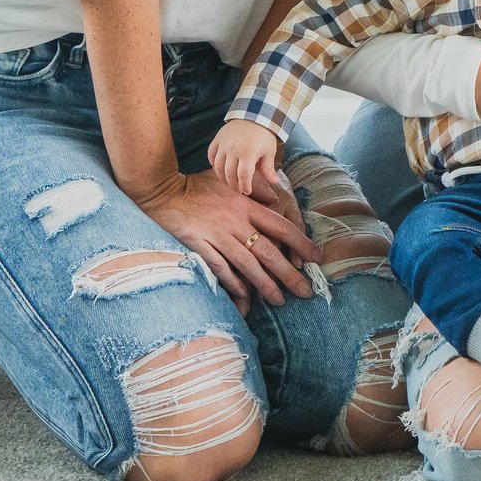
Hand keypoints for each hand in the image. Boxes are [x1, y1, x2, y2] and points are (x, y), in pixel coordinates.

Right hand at [129, 167, 318, 311]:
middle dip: (289, 273)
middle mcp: (235, 221)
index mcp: (246, 205)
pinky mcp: (199, 245)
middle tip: (304, 292)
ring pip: (247, 264)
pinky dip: (233, 283)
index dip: (300, 243)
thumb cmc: (198, 185)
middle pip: (268, 251)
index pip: (280, 226)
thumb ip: (254, 188)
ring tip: (279, 300)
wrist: (164, 191)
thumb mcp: (229, 180)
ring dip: (265, 284)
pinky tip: (245, 298)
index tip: (316, 258)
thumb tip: (277, 198)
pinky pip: (220, 268)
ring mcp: (217, 234)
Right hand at [207, 119, 284, 198]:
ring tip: (228, 181)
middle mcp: (234, 149)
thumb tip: (274, 182)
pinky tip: (218, 168)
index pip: (243, 176)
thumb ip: (268, 168)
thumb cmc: (264, 135)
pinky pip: (211, 153)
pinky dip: (213, 163)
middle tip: (238, 189)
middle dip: (233, 185)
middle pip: (229, 173)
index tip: (247, 191)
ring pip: (218, 166)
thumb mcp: (269, 151)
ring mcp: (224, 144)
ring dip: (222, 177)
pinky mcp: (218, 139)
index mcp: (248, 153)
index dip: (244, 186)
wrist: (255, 114)